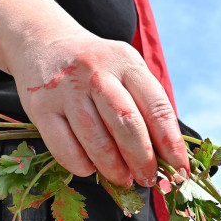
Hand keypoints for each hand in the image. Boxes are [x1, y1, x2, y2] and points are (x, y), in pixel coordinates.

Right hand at [0, 0, 190, 187]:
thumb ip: (145, 106)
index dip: (172, 145)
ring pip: (96, 141)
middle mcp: (96, 72)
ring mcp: (66, 89)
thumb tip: (167, 159)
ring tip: (123, 178)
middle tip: (149, 179)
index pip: (157, 108)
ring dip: (114, 168)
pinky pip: (65, 149)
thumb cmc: (95, 67)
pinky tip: (90, 167)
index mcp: (126, 62)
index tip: (180, 171)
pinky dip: (82, 166)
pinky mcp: (40, 108)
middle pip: (127, 125)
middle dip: (143, 160)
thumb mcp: (125, 70)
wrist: (42, 41)